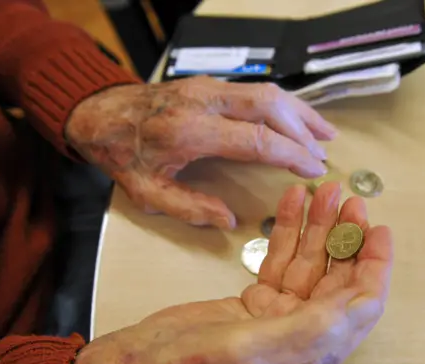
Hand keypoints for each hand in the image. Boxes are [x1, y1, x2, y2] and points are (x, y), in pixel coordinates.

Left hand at [65, 76, 336, 228]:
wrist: (100, 113)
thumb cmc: (123, 154)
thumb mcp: (147, 193)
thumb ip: (189, 208)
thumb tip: (228, 220)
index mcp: (190, 131)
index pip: (257, 139)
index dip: (291, 155)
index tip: (313, 169)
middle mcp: (205, 102)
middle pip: (270, 107)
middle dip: (303, 131)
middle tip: (324, 155)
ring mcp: (208, 87)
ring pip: (267, 92)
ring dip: (299, 112)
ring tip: (324, 134)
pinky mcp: (210, 83)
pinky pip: (255, 89)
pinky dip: (282, 104)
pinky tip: (296, 117)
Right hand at [66, 182, 392, 363]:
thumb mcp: (250, 350)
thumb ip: (307, 330)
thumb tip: (359, 305)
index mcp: (311, 357)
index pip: (360, 307)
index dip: (375, 267)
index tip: (379, 232)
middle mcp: (301, 336)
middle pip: (338, 278)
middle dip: (347, 237)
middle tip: (352, 203)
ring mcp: (278, 316)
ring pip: (310, 263)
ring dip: (319, 227)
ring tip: (325, 195)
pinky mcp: (256, 300)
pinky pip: (281, 258)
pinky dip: (288, 230)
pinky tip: (293, 206)